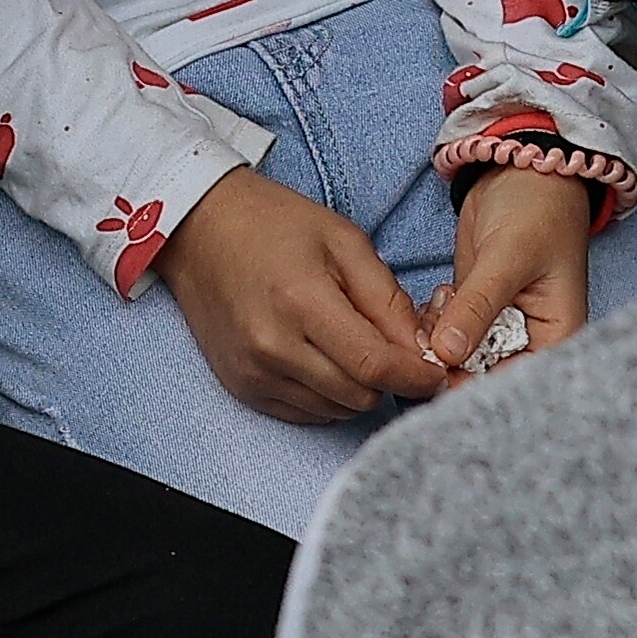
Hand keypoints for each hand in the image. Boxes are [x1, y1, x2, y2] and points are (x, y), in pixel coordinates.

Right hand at [157, 167, 444, 422]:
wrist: (199, 228)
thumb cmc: (274, 224)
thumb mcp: (344, 241)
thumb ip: (388, 299)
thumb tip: (423, 351)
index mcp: (301, 302)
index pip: (375, 365)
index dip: (417, 376)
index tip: (437, 372)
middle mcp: (272, 346)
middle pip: (359, 396)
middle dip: (388, 378)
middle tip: (392, 347)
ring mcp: (253, 372)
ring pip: (335, 410)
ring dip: (357, 387)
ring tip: (351, 345)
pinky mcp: (242, 386)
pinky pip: (305, 413)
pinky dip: (327, 395)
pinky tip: (322, 357)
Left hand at [423, 160, 598, 375]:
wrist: (523, 170)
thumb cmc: (537, 210)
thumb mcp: (508, 258)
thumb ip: (478, 307)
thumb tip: (447, 354)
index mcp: (555, 337)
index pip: (515, 382)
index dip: (477, 386)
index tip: (441, 374)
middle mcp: (529, 339)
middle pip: (484, 375)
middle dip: (451, 362)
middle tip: (429, 337)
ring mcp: (498, 324)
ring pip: (460, 355)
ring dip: (438, 340)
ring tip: (443, 302)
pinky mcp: (473, 308)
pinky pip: (447, 331)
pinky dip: (434, 322)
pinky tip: (439, 296)